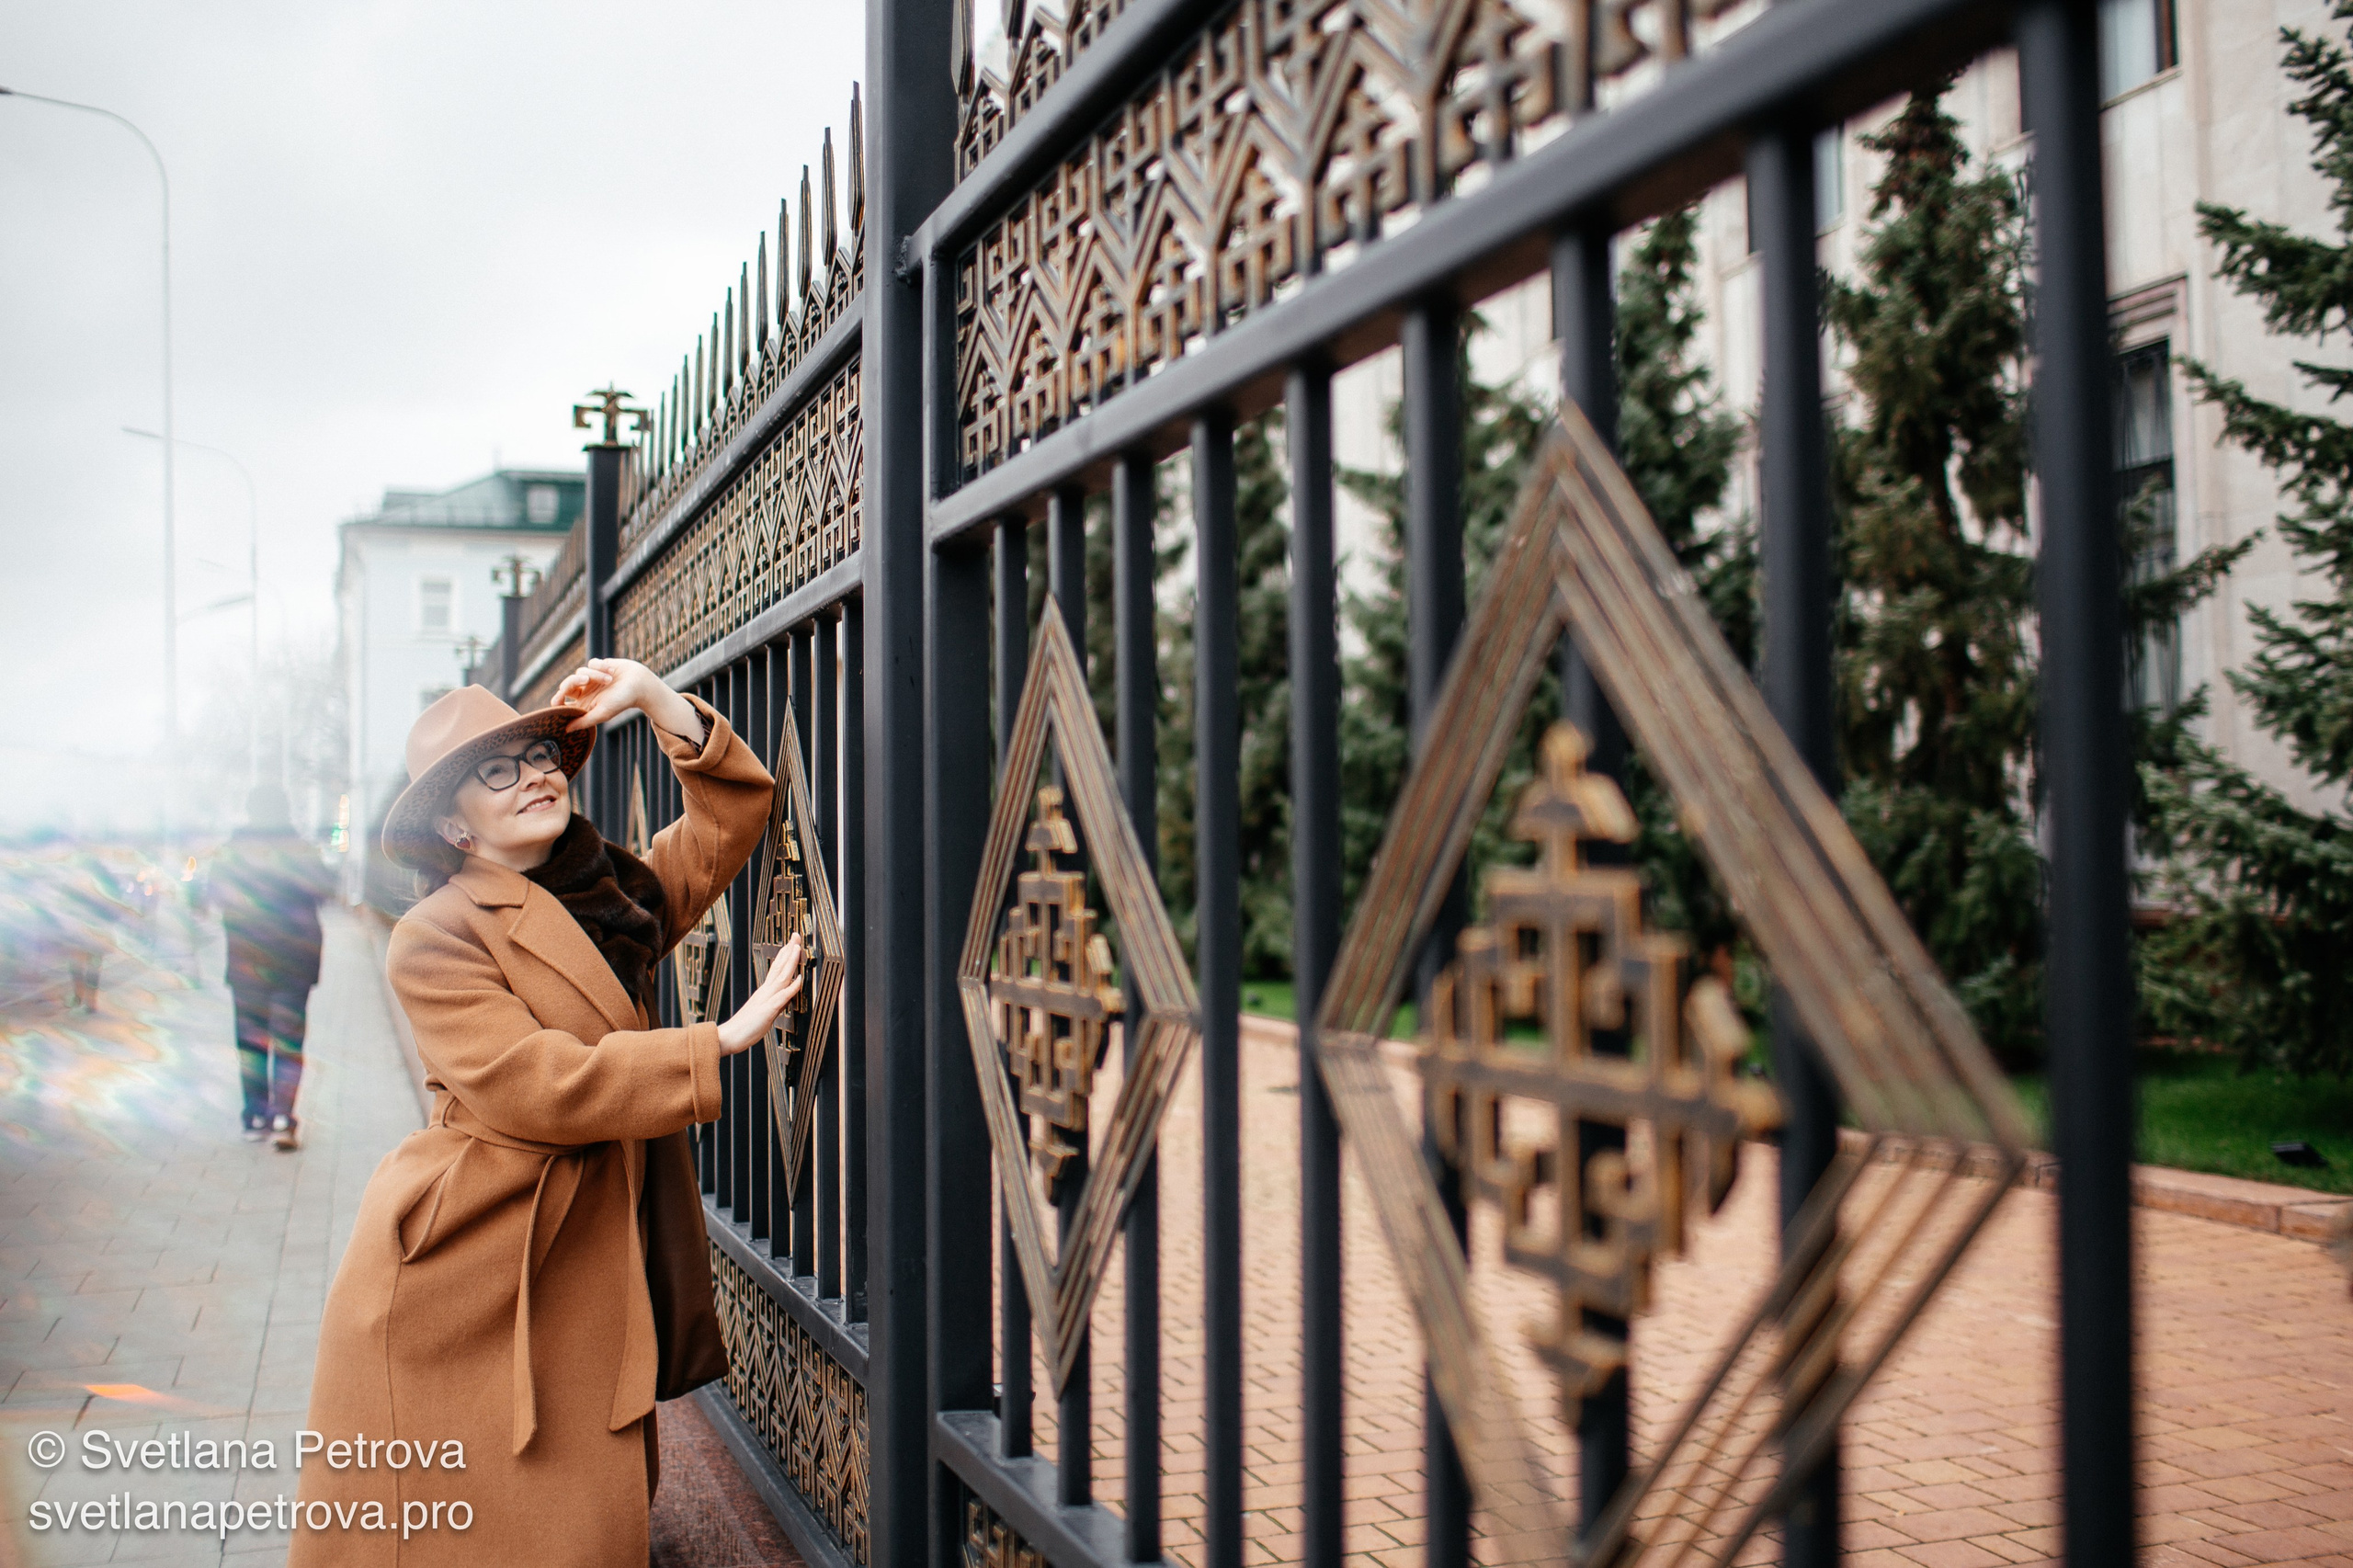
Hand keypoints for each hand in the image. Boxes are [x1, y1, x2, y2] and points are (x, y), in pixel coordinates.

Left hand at [554, 658, 705, 744]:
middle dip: (573, 681)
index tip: (559, 697)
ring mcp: (591, 678)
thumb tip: (565, 730)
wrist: (641, 684)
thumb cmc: (623, 701)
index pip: (562, 702)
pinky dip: (600, 667)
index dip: (557, 700)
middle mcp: (585, 692)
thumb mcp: (602, 713)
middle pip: (566, 684)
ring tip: (610, 679)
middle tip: (586, 681)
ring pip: (579, 672)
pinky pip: (591, 663)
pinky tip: (612, 671)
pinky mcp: (598, 666)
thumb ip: (583, 721)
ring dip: (595, 674)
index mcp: (584, 705)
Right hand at [716, 935, 805, 1055]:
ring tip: (797, 948)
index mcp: (764, 992)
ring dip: (790, 963)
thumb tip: (784, 996)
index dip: (785, 955)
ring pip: (781, 978)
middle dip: (789, 951)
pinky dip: (790, 988)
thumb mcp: (763, 1012)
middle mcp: (765, 992)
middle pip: (779, 968)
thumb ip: (773, 1002)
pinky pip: (781, 998)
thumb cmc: (745, 1027)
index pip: (776, 969)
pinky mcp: (766, 1011)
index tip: (792, 943)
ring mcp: (765, 1000)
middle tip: (796, 935)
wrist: (728, 1038)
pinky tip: (798, 980)